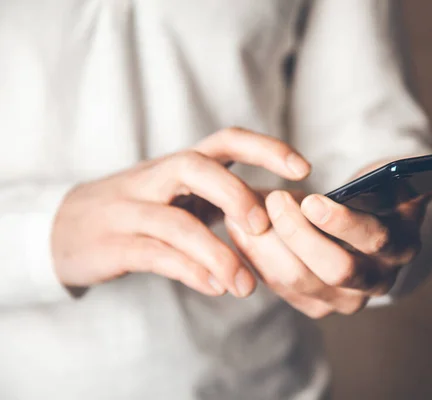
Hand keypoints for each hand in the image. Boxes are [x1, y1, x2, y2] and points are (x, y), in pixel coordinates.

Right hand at [51, 128, 310, 297]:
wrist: (63, 227)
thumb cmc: (140, 211)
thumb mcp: (181, 196)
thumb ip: (226, 202)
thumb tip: (284, 216)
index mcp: (180, 166)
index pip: (226, 140)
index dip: (266, 148)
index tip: (304, 168)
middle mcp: (155, 179)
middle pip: (196, 167)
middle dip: (236, 194)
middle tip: (264, 228)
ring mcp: (131, 210)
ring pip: (175, 221)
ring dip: (217, 253)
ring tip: (246, 285)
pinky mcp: (113, 244)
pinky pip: (153, 254)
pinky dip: (188, 271)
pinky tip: (215, 287)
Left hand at [225, 165, 431, 317]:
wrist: (364, 235)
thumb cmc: (378, 200)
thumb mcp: (400, 186)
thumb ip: (423, 179)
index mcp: (399, 247)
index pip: (372, 241)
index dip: (340, 222)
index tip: (309, 199)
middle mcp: (375, 280)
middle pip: (333, 269)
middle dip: (298, 234)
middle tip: (273, 200)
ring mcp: (342, 299)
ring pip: (298, 280)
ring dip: (266, 245)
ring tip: (243, 212)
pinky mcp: (314, 305)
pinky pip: (278, 287)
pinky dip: (256, 258)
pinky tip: (240, 230)